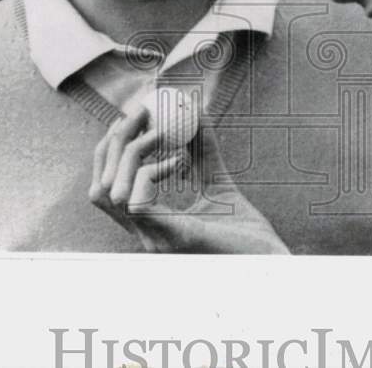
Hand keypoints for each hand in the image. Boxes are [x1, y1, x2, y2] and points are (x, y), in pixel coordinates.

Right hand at [89, 105, 288, 253]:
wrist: (270, 261)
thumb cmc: (246, 231)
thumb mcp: (218, 181)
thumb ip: (203, 150)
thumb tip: (194, 110)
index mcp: (150, 225)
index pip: (106, 187)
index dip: (111, 148)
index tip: (133, 116)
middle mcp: (145, 235)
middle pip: (100, 187)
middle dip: (115, 142)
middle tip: (140, 112)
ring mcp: (155, 240)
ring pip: (112, 192)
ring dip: (131, 152)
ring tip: (161, 133)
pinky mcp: (173, 239)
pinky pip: (138, 201)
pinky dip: (151, 171)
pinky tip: (178, 161)